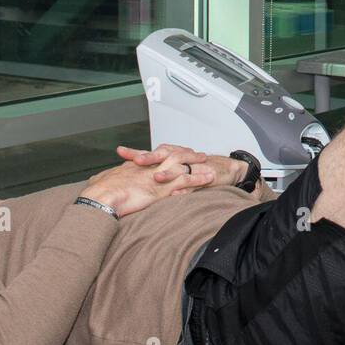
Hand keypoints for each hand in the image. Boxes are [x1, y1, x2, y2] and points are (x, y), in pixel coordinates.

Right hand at [81, 147, 215, 216]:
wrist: (101, 196)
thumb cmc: (99, 192)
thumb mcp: (102, 181)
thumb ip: (105, 180)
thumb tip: (98, 180)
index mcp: (136, 166)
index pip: (154, 157)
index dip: (165, 154)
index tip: (172, 152)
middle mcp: (149, 168)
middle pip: (171, 156)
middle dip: (184, 154)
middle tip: (195, 153)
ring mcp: (157, 176)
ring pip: (183, 166)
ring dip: (196, 165)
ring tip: (208, 163)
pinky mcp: (164, 188)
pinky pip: (186, 181)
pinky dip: (198, 179)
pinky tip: (209, 179)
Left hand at [116, 144, 252, 188]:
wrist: (224, 169)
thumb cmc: (196, 168)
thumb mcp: (174, 167)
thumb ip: (155, 170)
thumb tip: (130, 174)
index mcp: (170, 156)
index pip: (150, 153)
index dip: (136, 152)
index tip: (120, 151)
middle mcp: (179, 159)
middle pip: (163, 156)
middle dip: (150, 158)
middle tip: (137, 160)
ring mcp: (191, 168)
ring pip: (178, 169)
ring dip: (167, 173)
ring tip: (156, 177)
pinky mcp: (203, 178)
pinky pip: (193, 184)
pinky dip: (185, 188)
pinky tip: (177, 193)